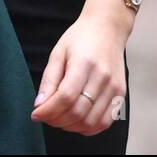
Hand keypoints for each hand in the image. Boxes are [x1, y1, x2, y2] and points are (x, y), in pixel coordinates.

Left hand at [31, 0, 131, 135]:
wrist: (108, 28)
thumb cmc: (80, 38)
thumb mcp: (58, 52)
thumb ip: (49, 80)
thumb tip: (39, 105)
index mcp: (84, 63)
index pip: (65, 97)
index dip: (48, 111)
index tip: (36, 114)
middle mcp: (103, 77)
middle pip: (78, 112)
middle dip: (57, 120)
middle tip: (46, 116)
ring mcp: (114, 87)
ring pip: (91, 121)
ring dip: (71, 126)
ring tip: (59, 118)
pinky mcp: (121, 94)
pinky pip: (105, 122)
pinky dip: (88, 128)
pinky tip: (76, 120)